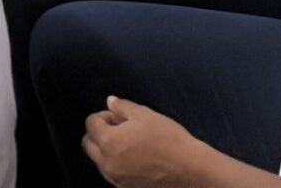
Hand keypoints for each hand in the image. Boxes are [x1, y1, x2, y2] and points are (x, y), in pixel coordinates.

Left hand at [82, 98, 212, 187]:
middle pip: (89, 144)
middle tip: (121, 129)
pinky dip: (117, 164)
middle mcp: (107, 164)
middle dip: (99, 133)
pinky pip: (113, 174)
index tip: (120, 117)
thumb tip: (109, 102)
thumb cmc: (168, 139)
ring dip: (106, 150)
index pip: (91, 124)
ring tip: (130, 145)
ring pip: (100, 161)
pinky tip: (136, 159)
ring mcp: (116, 180)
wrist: (191, 171)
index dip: (104, 116)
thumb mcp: (145, 115)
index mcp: (108, 142)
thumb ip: (122, 107)